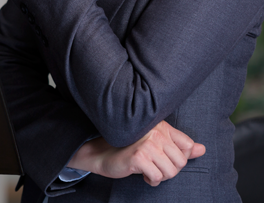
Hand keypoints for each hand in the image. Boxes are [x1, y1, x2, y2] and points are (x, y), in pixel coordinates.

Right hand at [68, 120, 205, 185]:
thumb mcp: (157, 145)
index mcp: (161, 126)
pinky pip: (157, 177)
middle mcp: (156, 132)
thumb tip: (202, 149)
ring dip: (160, 176)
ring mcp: (147, 143)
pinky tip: (142, 174)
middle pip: (181, 161)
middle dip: (170, 170)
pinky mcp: (139, 156)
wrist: (104, 154)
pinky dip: (151, 180)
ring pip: (171, 172)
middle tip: (155, 166)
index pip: (188, 145)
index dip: (179, 157)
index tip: (165, 158)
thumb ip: (180, 146)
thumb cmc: (131, 149)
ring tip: (149, 170)